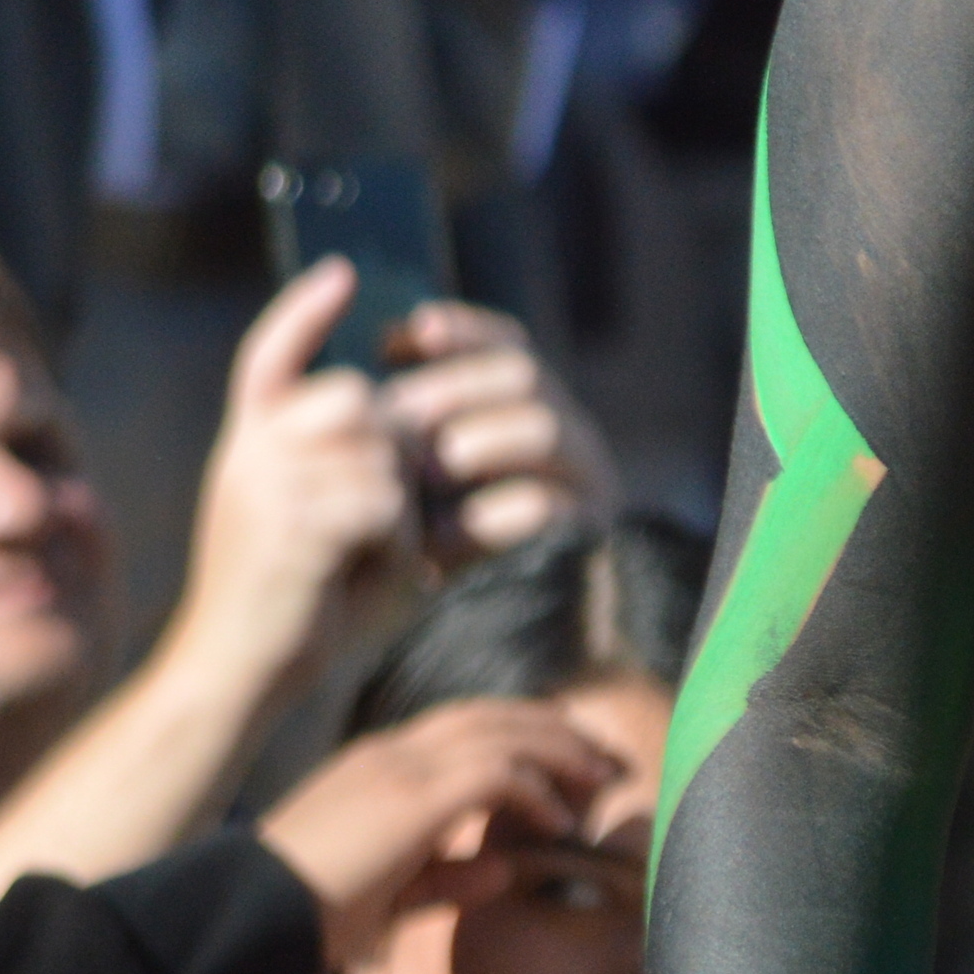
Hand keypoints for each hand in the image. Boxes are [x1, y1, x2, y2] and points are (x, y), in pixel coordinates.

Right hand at [168, 259, 417, 695]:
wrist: (234, 674)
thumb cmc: (294, 605)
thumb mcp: (321, 523)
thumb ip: (355, 465)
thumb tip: (413, 416)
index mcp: (249, 440)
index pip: (271, 355)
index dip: (306, 312)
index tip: (341, 273)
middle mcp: (250, 447)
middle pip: (368, 404)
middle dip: (395, 464)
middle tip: (363, 534)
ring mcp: (267, 476)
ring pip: (386, 453)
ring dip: (396, 511)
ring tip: (352, 559)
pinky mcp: (295, 514)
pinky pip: (386, 502)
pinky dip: (390, 544)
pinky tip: (347, 577)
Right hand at [256, 695, 625, 968]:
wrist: (239, 919)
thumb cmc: (298, 915)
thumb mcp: (383, 895)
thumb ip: (443, 877)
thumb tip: (506, 869)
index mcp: (376, 766)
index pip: (464, 725)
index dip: (522, 734)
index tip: (568, 758)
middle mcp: (391, 754)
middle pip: (493, 716)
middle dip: (556, 731)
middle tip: (606, 758)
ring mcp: (399, 769)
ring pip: (503, 733)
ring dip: (561, 752)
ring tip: (603, 778)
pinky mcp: (411, 797)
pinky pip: (496, 774)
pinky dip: (537, 790)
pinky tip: (560, 820)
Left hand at [378, 302, 620, 561]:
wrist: (484, 642)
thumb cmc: (439, 549)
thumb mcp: (423, 481)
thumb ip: (414, 422)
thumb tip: (387, 341)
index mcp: (533, 414)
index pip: (506, 345)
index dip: (461, 331)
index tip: (402, 335)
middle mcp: (568, 437)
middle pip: (522, 375)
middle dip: (454, 387)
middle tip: (400, 415)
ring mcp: (586, 483)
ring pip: (543, 428)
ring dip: (475, 442)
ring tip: (423, 470)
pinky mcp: (585, 536)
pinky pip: (546, 507)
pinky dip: (485, 518)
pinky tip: (436, 539)